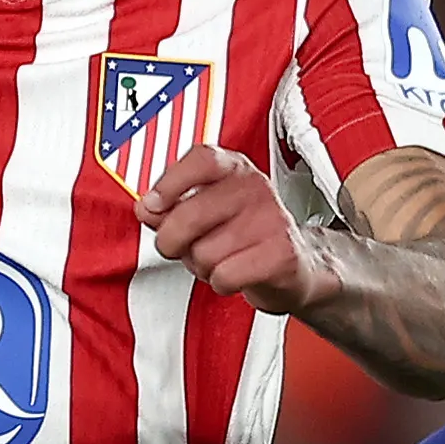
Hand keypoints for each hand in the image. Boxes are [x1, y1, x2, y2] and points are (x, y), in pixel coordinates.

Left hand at [138, 146, 330, 312]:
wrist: (297, 265)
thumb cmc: (247, 237)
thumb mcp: (206, 214)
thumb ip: (171, 207)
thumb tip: (147, 208)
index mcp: (235, 169)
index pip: (202, 160)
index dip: (170, 182)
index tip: (153, 205)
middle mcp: (255, 188)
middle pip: (190, 213)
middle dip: (172, 241)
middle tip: (180, 248)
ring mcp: (272, 219)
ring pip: (204, 252)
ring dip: (202, 266)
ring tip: (221, 260)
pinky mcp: (281, 254)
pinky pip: (225, 275)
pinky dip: (222, 283)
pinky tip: (236, 274)